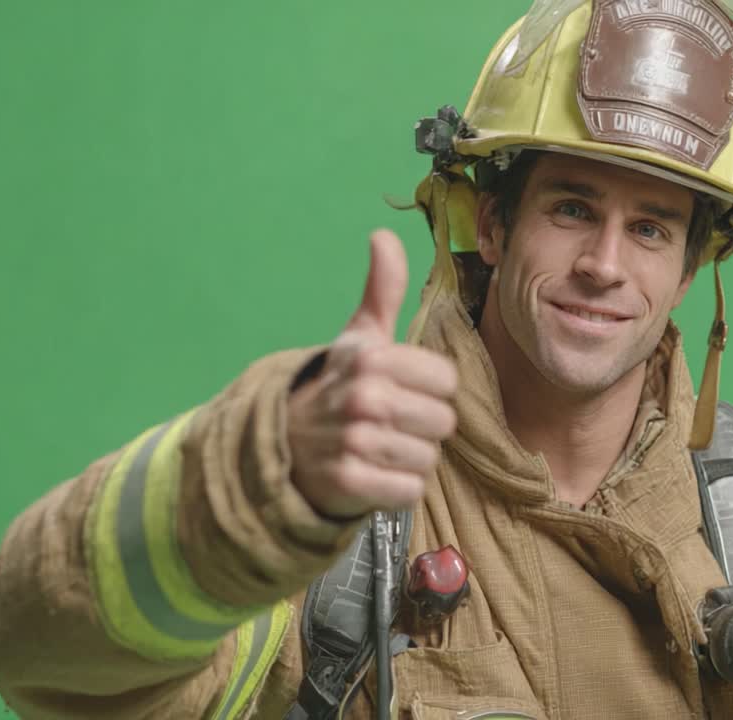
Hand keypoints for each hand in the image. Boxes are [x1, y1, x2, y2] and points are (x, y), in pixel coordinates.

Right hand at [288, 229, 458, 518]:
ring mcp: (355, 441)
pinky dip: (397, 488)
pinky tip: (374, 473)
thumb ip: (382, 289)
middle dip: (422, 428)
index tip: (403, 391)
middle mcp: (365, 398)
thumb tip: (383, 234)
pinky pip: (409, 490)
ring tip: (380, 449)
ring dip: (409, 459)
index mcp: (374, 359)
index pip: (447, 382)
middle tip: (390, 424)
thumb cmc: (338, 387)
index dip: (430, 391)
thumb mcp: (359, 337)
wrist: (285, 443)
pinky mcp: (349, 483)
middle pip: (444, 423)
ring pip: (428, 459)